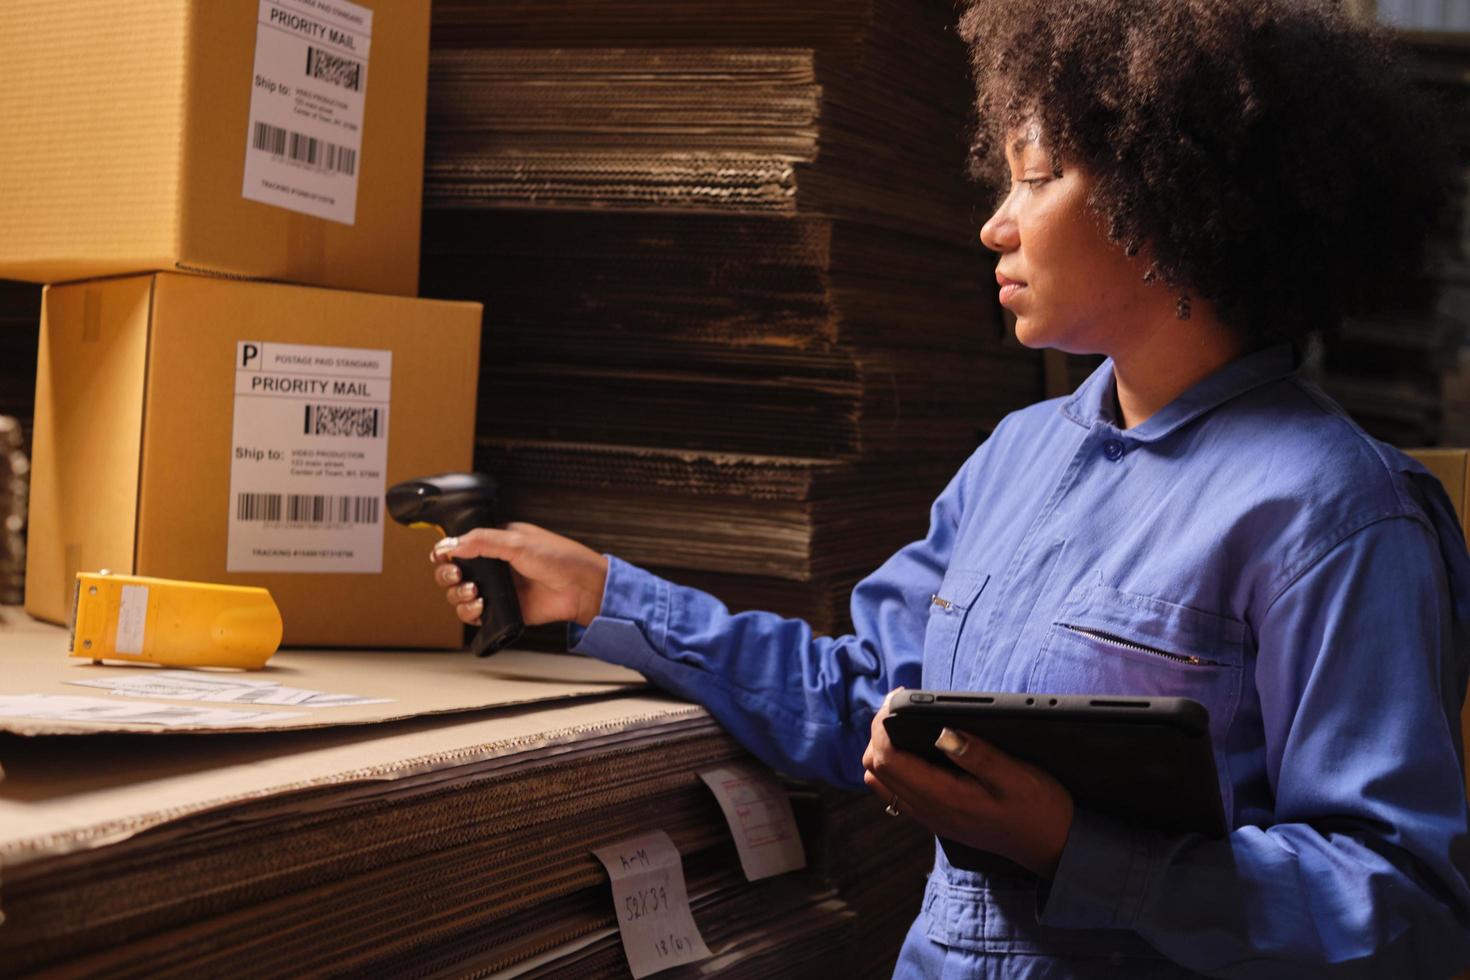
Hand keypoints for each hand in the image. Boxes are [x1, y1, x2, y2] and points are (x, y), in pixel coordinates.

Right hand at [430, 523, 609, 627]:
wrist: (581, 588)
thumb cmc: (560, 559)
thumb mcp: (517, 542)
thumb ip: (481, 541)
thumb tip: (449, 544)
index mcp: (496, 543)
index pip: (459, 546)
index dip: (445, 552)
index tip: (441, 556)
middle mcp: (493, 566)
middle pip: (452, 572)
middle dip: (447, 575)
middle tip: (457, 575)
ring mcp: (497, 589)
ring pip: (459, 595)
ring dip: (458, 595)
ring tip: (474, 592)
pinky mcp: (502, 610)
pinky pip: (474, 615)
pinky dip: (470, 612)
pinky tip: (481, 606)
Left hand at [862, 689, 1074, 877]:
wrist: (1052, 847)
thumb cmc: (1039, 810)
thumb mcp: (1016, 776)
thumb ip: (977, 755)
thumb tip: (941, 732)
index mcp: (944, 798)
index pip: (888, 760)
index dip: (882, 726)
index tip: (895, 698)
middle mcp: (929, 811)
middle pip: (876, 769)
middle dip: (879, 733)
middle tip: (898, 704)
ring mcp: (931, 817)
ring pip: (882, 782)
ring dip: (884, 749)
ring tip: (903, 722)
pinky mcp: (938, 817)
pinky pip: (898, 791)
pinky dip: (895, 765)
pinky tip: (915, 748)